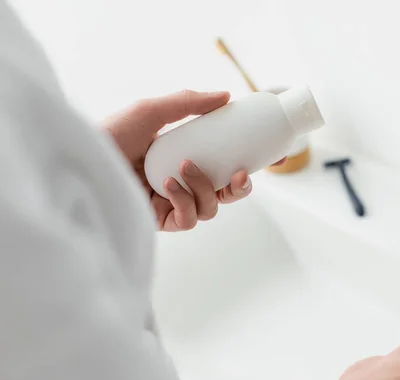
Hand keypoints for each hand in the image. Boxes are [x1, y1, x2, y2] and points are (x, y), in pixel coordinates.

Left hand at [102, 89, 285, 230]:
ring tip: (184, 169)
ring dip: (205, 188)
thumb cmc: (112, 134)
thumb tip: (225, 97)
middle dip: (241, 187)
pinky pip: (188, 219)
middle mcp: (182, 183)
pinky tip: (167, 185)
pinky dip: (184, 201)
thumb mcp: (153, 110)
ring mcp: (172, 203)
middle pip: (226, 194)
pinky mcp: (160, 221)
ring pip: (211, 208)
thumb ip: (189, 103)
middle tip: (240, 174)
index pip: (226, 164)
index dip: (253, 164)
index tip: (276, 157)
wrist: (82, 157)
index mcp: (185, 158)